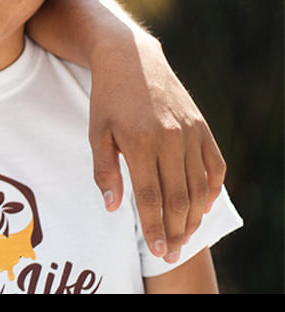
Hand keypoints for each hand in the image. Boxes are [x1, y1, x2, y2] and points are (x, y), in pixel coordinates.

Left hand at [88, 30, 225, 260]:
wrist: (131, 59)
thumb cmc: (107, 101)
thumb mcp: (96, 134)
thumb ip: (104, 172)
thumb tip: (113, 207)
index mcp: (141, 143)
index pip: (151, 197)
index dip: (155, 227)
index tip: (159, 250)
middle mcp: (171, 138)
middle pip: (179, 197)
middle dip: (176, 229)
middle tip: (173, 252)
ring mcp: (190, 132)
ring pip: (199, 185)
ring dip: (194, 215)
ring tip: (186, 235)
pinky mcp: (202, 126)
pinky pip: (214, 164)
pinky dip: (212, 188)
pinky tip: (203, 206)